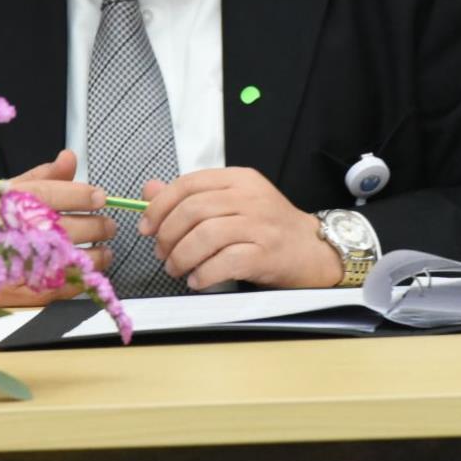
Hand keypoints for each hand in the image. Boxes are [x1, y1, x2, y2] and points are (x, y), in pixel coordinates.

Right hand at [0, 149, 114, 307]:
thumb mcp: (4, 194)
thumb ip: (42, 176)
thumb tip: (69, 157)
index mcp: (10, 204)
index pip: (56, 195)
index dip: (83, 195)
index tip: (98, 197)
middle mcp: (20, 233)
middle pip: (72, 228)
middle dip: (98, 225)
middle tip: (107, 224)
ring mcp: (27, 265)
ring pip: (76, 259)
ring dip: (98, 253)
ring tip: (104, 248)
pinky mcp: (32, 292)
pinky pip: (69, 284)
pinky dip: (85, 276)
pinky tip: (89, 269)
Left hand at [139, 167, 340, 290]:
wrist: (313, 250)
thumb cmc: (267, 229)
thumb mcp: (231, 203)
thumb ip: (191, 196)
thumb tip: (149, 191)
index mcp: (238, 179)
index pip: (188, 184)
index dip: (160, 206)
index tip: (147, 228)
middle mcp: (249, 197)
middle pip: (193, 210)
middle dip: (168, 235)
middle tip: (162, 253)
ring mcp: (260, 225)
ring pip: (205, 236)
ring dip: (181, 257)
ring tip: (176, 269)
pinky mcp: (266, 254)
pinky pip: (225, 262)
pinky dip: (203, 274)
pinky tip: (197, 281)